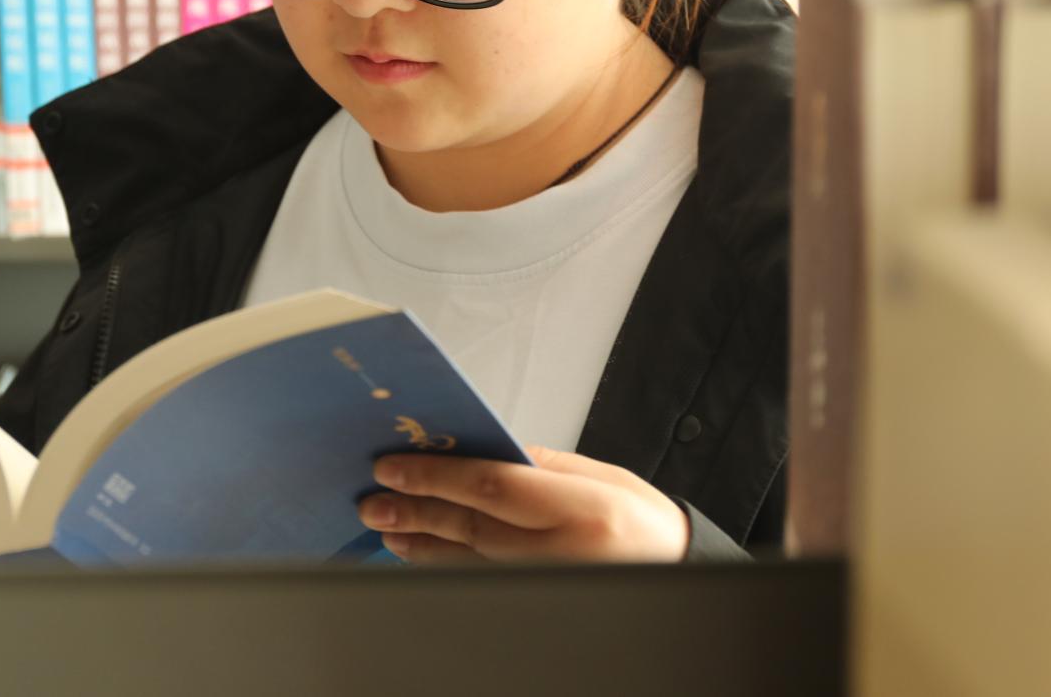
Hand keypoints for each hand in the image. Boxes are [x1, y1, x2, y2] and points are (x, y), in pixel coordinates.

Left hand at [356, 445, 689, 564]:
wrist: (676, 571)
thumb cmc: (641, 522)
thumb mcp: (599, 476)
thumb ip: (538, 463)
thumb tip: (476, 451)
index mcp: (581, 509)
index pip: (492, 485)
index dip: (436, 475)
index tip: (394, 467)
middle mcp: (563, 552)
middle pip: (471, 528)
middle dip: (416, 511)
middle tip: (374, 501)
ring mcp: (549, 582)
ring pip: (468, 562)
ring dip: (421, 543)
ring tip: (387, 527)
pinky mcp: (539, 599)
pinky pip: (482, 581)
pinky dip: (446, 565)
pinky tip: (421, 553)